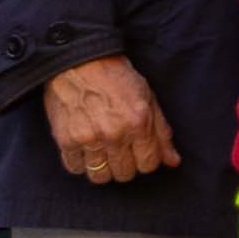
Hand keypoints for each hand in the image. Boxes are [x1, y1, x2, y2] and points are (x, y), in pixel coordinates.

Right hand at [39, 57, 176, 185]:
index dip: (146, 160)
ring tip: (102, 151)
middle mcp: (114, 134)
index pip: (148, 165)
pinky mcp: (65, 139)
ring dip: (103, 167)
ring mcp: (88, 138)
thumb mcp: (148, 98)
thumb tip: (173, 162)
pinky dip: (80, 163)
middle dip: (125, 165)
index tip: (139, 152)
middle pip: (124, 173)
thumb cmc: (117, 77)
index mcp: (138, 124)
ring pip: (100, 176)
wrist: (79, 61)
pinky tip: (85, 149)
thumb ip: (162, 132)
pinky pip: (74, 168)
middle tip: (120, 149)